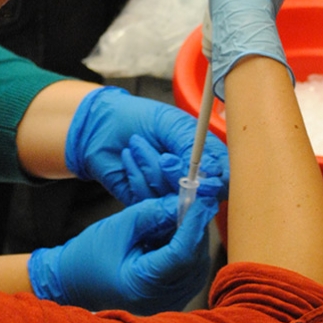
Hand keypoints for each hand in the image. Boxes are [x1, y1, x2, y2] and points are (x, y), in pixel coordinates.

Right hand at [27, 179, 221, 315]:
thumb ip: (151, 213)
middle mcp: (164, 297)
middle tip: (199, 194)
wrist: (75, 281)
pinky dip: (186, 242)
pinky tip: (179, 224)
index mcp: (144, 285)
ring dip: (192, 230)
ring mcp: (172, 298)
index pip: (182, 252)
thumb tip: (182, 200)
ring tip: (186, 207)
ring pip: (195, 257)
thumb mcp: (118, 227)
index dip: (194, 222)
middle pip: (194, 254)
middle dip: (196, 222)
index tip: (201, 197)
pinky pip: (189, 263)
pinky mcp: (174, 292)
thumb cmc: (88, 256)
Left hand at [65, 86, 228, 204]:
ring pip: (170, 198)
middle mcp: (188, 179)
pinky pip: (147, 200)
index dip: (216, 183)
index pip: (222, 180)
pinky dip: (136, 175)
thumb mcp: (169, 123)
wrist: (100, 125)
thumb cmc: (138, 118)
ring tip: (136, 144)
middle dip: (179, 177)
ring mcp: (165, 194)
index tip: (203, 176)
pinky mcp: (143, 203)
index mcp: (203, 157)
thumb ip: (190, 145)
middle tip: (164, 158)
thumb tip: (209, 170)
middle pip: (199, 197)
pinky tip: (128, 156)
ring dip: (151, 167)